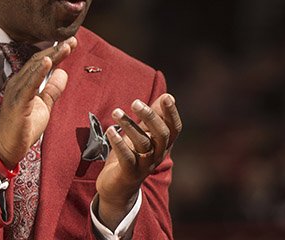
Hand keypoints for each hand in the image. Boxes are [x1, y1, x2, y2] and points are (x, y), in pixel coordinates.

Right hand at [0, 37, 76, 168]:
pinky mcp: (18, 102)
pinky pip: (29, 84)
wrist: (8, 148)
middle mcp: (18, 83)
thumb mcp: (44, 105)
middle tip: (72, 40)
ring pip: (35, 69)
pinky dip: (39, 71)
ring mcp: (16, 91)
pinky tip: (48, 62)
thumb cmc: (23, 127)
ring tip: (65, 47)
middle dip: (56, 50)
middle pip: (38, 61)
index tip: (71, 43)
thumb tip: (63, 72)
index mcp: (24, 83)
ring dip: (51, 56)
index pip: (41, 62)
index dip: (56, 52)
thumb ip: (52, 89)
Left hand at [95, 93, 181, 228]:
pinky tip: (110, 130)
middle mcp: (158, 155)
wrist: (118, 188)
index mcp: (163, 144)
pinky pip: (127, 158)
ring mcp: (145, 165)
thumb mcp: (144, 135)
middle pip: (162, 135)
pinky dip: (119, 143)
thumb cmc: (132, 155)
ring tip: (116, 112)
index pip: (174, 128)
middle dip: (150, 117)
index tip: (166, 97)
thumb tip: (167, 96)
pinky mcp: (130, 173)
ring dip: (129, 126)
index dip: (172, 113)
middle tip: (135, 102)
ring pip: (143, 144)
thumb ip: (154, 117)